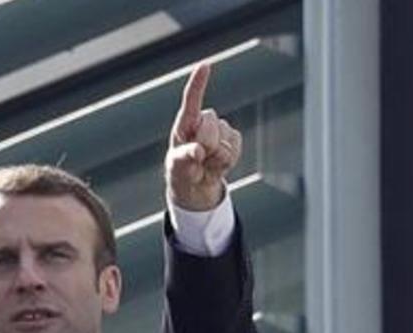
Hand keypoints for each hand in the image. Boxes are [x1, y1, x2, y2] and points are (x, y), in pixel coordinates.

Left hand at [165, 62, 242, 211]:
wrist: (195, 187)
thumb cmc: (180, 173)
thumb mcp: (176, 168)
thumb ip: (184, 158)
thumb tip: (198, 151)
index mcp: (184, 124)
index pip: (192, 100)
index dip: (198, 83)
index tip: (205, 65)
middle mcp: (202, 123)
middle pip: (211, 124)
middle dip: (206, 144)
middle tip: (198, 159)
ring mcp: (219, 130)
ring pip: (226, 139)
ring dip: (217, 157)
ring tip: (206, 164)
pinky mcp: (232, 139)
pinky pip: (236, 147)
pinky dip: (228, 161)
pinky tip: (217, 165)